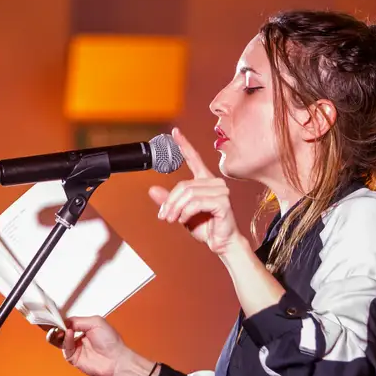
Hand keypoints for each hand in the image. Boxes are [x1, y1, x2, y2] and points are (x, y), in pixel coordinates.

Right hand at [44, 318, 158, 375]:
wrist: (116, 359)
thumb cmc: (111, 341)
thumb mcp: (95, 322)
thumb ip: (78, 321)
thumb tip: (65, 322)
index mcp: (84, 328)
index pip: (67, 322)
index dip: (60, 320)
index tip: (54, 315)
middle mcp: (78, 338)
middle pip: (60, 331)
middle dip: (54, 326)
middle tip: (49, 322)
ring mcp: (75, 348)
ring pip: (59, 340)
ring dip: (56, 333)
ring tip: (57, 328)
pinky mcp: (73, 358)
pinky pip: (65, 348)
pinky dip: (66, 340)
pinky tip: (69, 334)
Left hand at [149, 128, 244, 255]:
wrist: (221, 243)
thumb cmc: (205, 227)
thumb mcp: (182, 213)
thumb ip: (169, 200)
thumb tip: (152, 189)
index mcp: (205, 181)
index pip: (194, 158)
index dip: (184, 145)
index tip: (175, 132)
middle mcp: (214, 183)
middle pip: (183, 185)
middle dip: (170, 202)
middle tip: (165, 216)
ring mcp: (221, 191)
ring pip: (188, 194)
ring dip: (176, 209)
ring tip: (173, 219)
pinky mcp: (223, 202)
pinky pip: (196, 203)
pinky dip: (186, 212)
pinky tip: (184, 220)